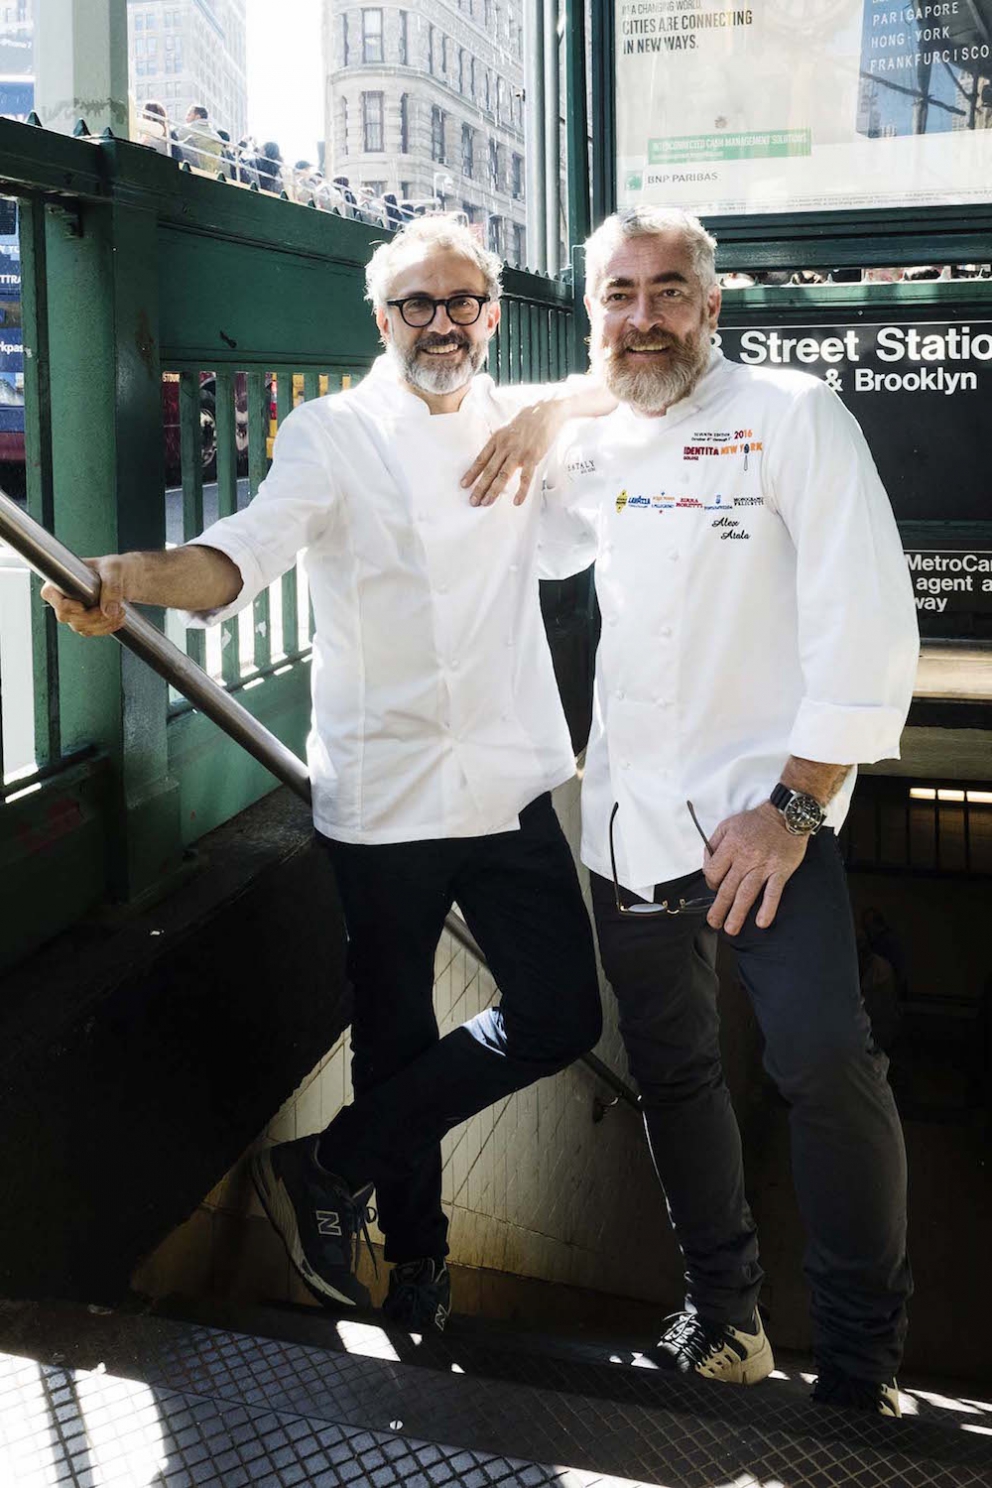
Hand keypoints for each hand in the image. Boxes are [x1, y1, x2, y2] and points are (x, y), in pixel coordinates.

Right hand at [41, 554, 132, 636]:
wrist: (129, 577)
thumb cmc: (117, 567)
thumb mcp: (115, 570)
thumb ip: (112, 588)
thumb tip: (108, 611)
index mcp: (64, 576)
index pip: (49, 594)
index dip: (64, 604)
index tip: (83, 606)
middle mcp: (66, 594)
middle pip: (65, 615)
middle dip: (91, 617)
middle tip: (112, 609)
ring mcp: (74, 609)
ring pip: (79, 626)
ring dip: (102, 624)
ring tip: (120, 612)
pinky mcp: (86, 619)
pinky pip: (90, 631)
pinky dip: (105, 628)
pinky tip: (117, 619)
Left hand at [461, 399, 566, 507]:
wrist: (545, 412)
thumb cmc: (526, 421)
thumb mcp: (506, 430)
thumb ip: (498, 444)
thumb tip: (489, 459)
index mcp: (497, 439)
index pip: (480, 460)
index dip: (471, 473)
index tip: (464, 485)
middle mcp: (505, 446)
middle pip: (489, 470)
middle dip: (479, 487)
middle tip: (473, 501)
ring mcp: (518, 452)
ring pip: (503, 475)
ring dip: (493, 491)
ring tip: (486, 503)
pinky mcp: (532, 457)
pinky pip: (525, 477)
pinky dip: (521, 491)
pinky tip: (517, 501)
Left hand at [703, 802, 808, 934]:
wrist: (786, 815)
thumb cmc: (756, 821)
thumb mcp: (728, 824)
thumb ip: (715, 843)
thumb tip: (708, 861)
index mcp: (731, 846)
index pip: (713, 871)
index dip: (710, 881)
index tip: (714, 886)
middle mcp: (745, 858)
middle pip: (727, 888)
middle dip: (719, 909)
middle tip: (714, 923)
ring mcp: (764, 866)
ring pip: (747, 894)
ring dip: (737, 914)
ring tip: (731, 929)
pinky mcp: (781, 871)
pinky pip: (773, 892)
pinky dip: (768, 908)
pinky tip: (762, 922)